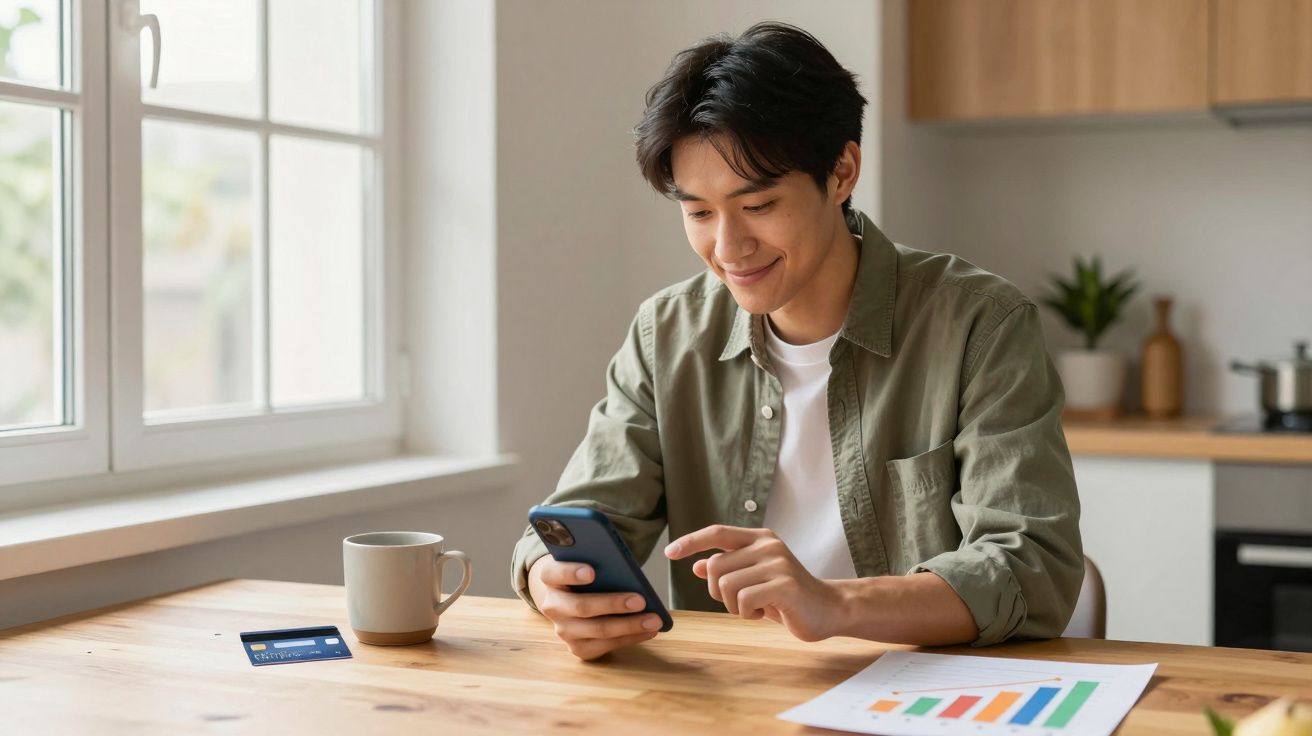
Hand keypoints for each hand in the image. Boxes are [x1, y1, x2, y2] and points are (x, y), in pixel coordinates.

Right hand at [527, 555, 662, 660]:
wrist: (570, 599)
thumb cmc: (586, 575)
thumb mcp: (586, 561)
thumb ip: (598, 561)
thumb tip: (627, 569)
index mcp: (549, 577)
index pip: (553, 573)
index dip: (570, 572)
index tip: (591, 572)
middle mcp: (552, 606)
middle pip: (581, 607)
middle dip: (613, 604)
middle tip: (641, 600)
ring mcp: (563, 630)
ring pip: (597, 630)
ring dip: (629, 626)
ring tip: (654, 620)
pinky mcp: (577, 648)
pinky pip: (606, 646)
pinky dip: (630, 638)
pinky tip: (649, 631)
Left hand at [664, 525, 844, 641]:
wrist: (829, 609)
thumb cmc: (788, 596)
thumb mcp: (754, 580)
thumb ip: (729, 570)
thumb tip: (698, 565)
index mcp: (759, 538)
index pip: (717, 533)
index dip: (691, 542)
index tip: (670, 553)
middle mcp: (767, 545)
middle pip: (715, 566)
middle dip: (718, 592)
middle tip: (740, 602)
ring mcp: (777, 563)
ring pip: (726, 586)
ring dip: (734, 606)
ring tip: (757, 607)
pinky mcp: (784, 584)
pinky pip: (744, 600)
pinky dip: (747, 613)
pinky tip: (766, 613)